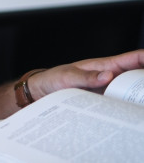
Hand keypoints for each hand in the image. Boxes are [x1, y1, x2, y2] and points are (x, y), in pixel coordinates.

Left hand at [28, 49, 143, 99]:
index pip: (130, 59)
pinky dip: (126, 108)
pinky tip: (130, 115)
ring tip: (139, 104)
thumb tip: (108, 76)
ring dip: (137, 96)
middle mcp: (108, 77)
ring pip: (130, 92)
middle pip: (136, 77)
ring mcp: (107, 90)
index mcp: (103, 65)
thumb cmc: (53, 79)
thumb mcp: (67, 77)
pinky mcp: (102, 102)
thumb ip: (86, 77)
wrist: (41, 92)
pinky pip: (118, 104)